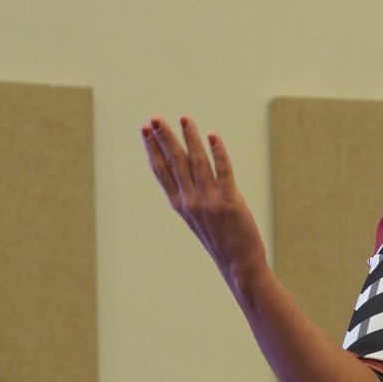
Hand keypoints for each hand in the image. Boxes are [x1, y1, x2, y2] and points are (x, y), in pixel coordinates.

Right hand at [141, 115, 267, 286]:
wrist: (238, 264)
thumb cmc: (220, 239)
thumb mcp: (197, 216)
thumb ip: (191, 193)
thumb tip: (188, 167)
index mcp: (180, 203)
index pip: (161, 170)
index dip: (152, 148)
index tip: (144, 129)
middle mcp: (190, 201)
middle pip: (175, 162)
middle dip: (164, 138)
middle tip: (155, 117)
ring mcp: (209, 201)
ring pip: (197, 162)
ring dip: (190, 138)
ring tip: (184, 117)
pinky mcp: (230, 202)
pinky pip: (224, 172)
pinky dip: (218, 153)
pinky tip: (213, 137)